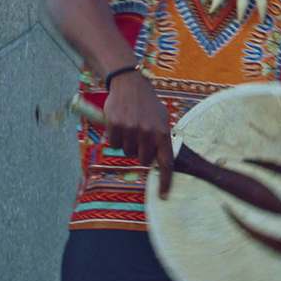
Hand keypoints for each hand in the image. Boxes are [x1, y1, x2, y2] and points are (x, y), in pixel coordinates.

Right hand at [102, 70, 175, 198]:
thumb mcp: (162, 118)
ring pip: (127, 152)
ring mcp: (131, 130)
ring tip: (131, 126)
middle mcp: (147, 133)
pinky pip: (114, 144)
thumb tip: (163, 161)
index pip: (166, 163)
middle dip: (141, 153)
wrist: (129, 85)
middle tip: (140, 137)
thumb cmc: (147, 104)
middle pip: (143, 160)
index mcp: (162, 132)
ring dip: (128, 143)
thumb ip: (162, 139)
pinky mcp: (116, 127)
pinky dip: (116, 137)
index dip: (165, 181)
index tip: (163, 196)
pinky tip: (120, 124)